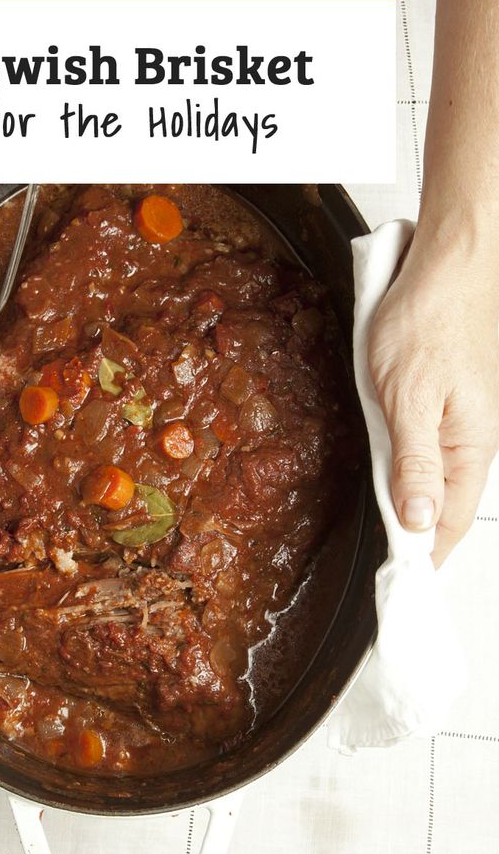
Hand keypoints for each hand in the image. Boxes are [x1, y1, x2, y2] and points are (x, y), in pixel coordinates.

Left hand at [368, 232, 498, 565]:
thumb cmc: (431, 321)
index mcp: (469, 448)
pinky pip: (426, 446)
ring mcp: (458, 420)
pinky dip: (405, 466)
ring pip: (431, 476)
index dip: (422, 558)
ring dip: (406, 500)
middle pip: (439, 505)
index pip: (447, 524)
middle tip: (383, 566)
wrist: (447, 265)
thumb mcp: (409, 399)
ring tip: (383, 528)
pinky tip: (388, 470)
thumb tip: (417, 520)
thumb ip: (414, 463)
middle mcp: (470, 440)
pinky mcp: (443, 401)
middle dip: (412, 535)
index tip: (398, 588)